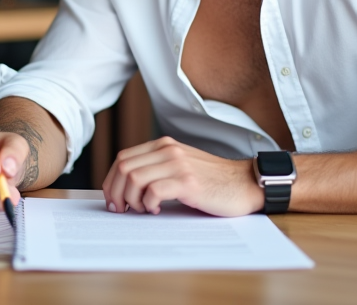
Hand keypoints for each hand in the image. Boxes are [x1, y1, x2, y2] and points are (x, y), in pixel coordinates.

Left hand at [102, 136, 262, 216]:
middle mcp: (168, 150)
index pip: (123, 158)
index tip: (113, 200)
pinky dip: (148, 204)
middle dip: (116, 193)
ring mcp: (178, 165)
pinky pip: (153, 191)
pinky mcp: (188, 182)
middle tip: (122, 210)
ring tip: (143, 210)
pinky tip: (158, 210)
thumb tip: (126, 189)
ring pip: (134, 178)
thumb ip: (157, 169)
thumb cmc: (213, 181)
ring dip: (131, 200)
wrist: (245, 183)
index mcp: (163, 146)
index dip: (112, 181)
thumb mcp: (181, 166)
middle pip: (123, 168)